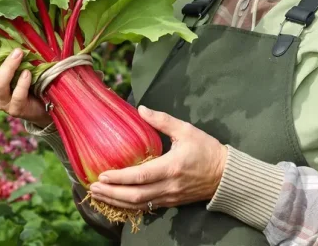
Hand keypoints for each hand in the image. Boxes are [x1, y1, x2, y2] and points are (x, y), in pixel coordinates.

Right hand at [0, 34, 50, 127]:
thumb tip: (3, 27)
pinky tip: (28, 73)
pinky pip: (17, 96)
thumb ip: (5, 53)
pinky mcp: (16, 109)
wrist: (42, 106)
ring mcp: (2, 102)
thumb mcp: (13, 65)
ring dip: (8, 66)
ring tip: (18, 52)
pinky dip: (22, 83)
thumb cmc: (26, 80)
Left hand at [88, 106, 227, 210]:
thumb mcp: (186, 130)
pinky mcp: (171, 203)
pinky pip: (146, 208)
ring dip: (116, 202)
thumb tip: (140, 109)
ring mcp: (169, 197)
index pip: (139, 176)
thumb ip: (162, 120)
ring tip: (98, 196)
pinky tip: (116, 201)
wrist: (225, 175)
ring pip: (139, 205)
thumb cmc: (206, 150)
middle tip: (93, 187)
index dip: (119, 178)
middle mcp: (168, 186)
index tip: (102, 175)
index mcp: (170, 167)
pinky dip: (129, 206)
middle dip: (111, 193)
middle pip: (135, 196)